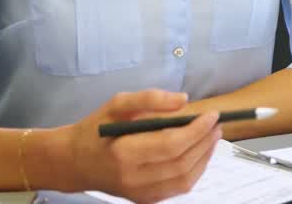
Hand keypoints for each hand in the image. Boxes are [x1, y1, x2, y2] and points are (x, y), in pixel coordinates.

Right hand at [55, 90, 221, 202]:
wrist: (74, 162)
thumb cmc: (95, 130)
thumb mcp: (117, 104)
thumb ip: (150, 98)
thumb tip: (184, 100)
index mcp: (124, 152)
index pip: (172, 144)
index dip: (197, 130)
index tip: (212, 115)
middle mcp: (132, 177)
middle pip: (182, 162)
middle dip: (205, 141)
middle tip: (217, 123)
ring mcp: (139, 192)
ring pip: (184, 179)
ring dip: (205, 157)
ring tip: (212, 137)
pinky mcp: (143, 199)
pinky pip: (177, 188)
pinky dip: (194, 171)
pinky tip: (199, 154)